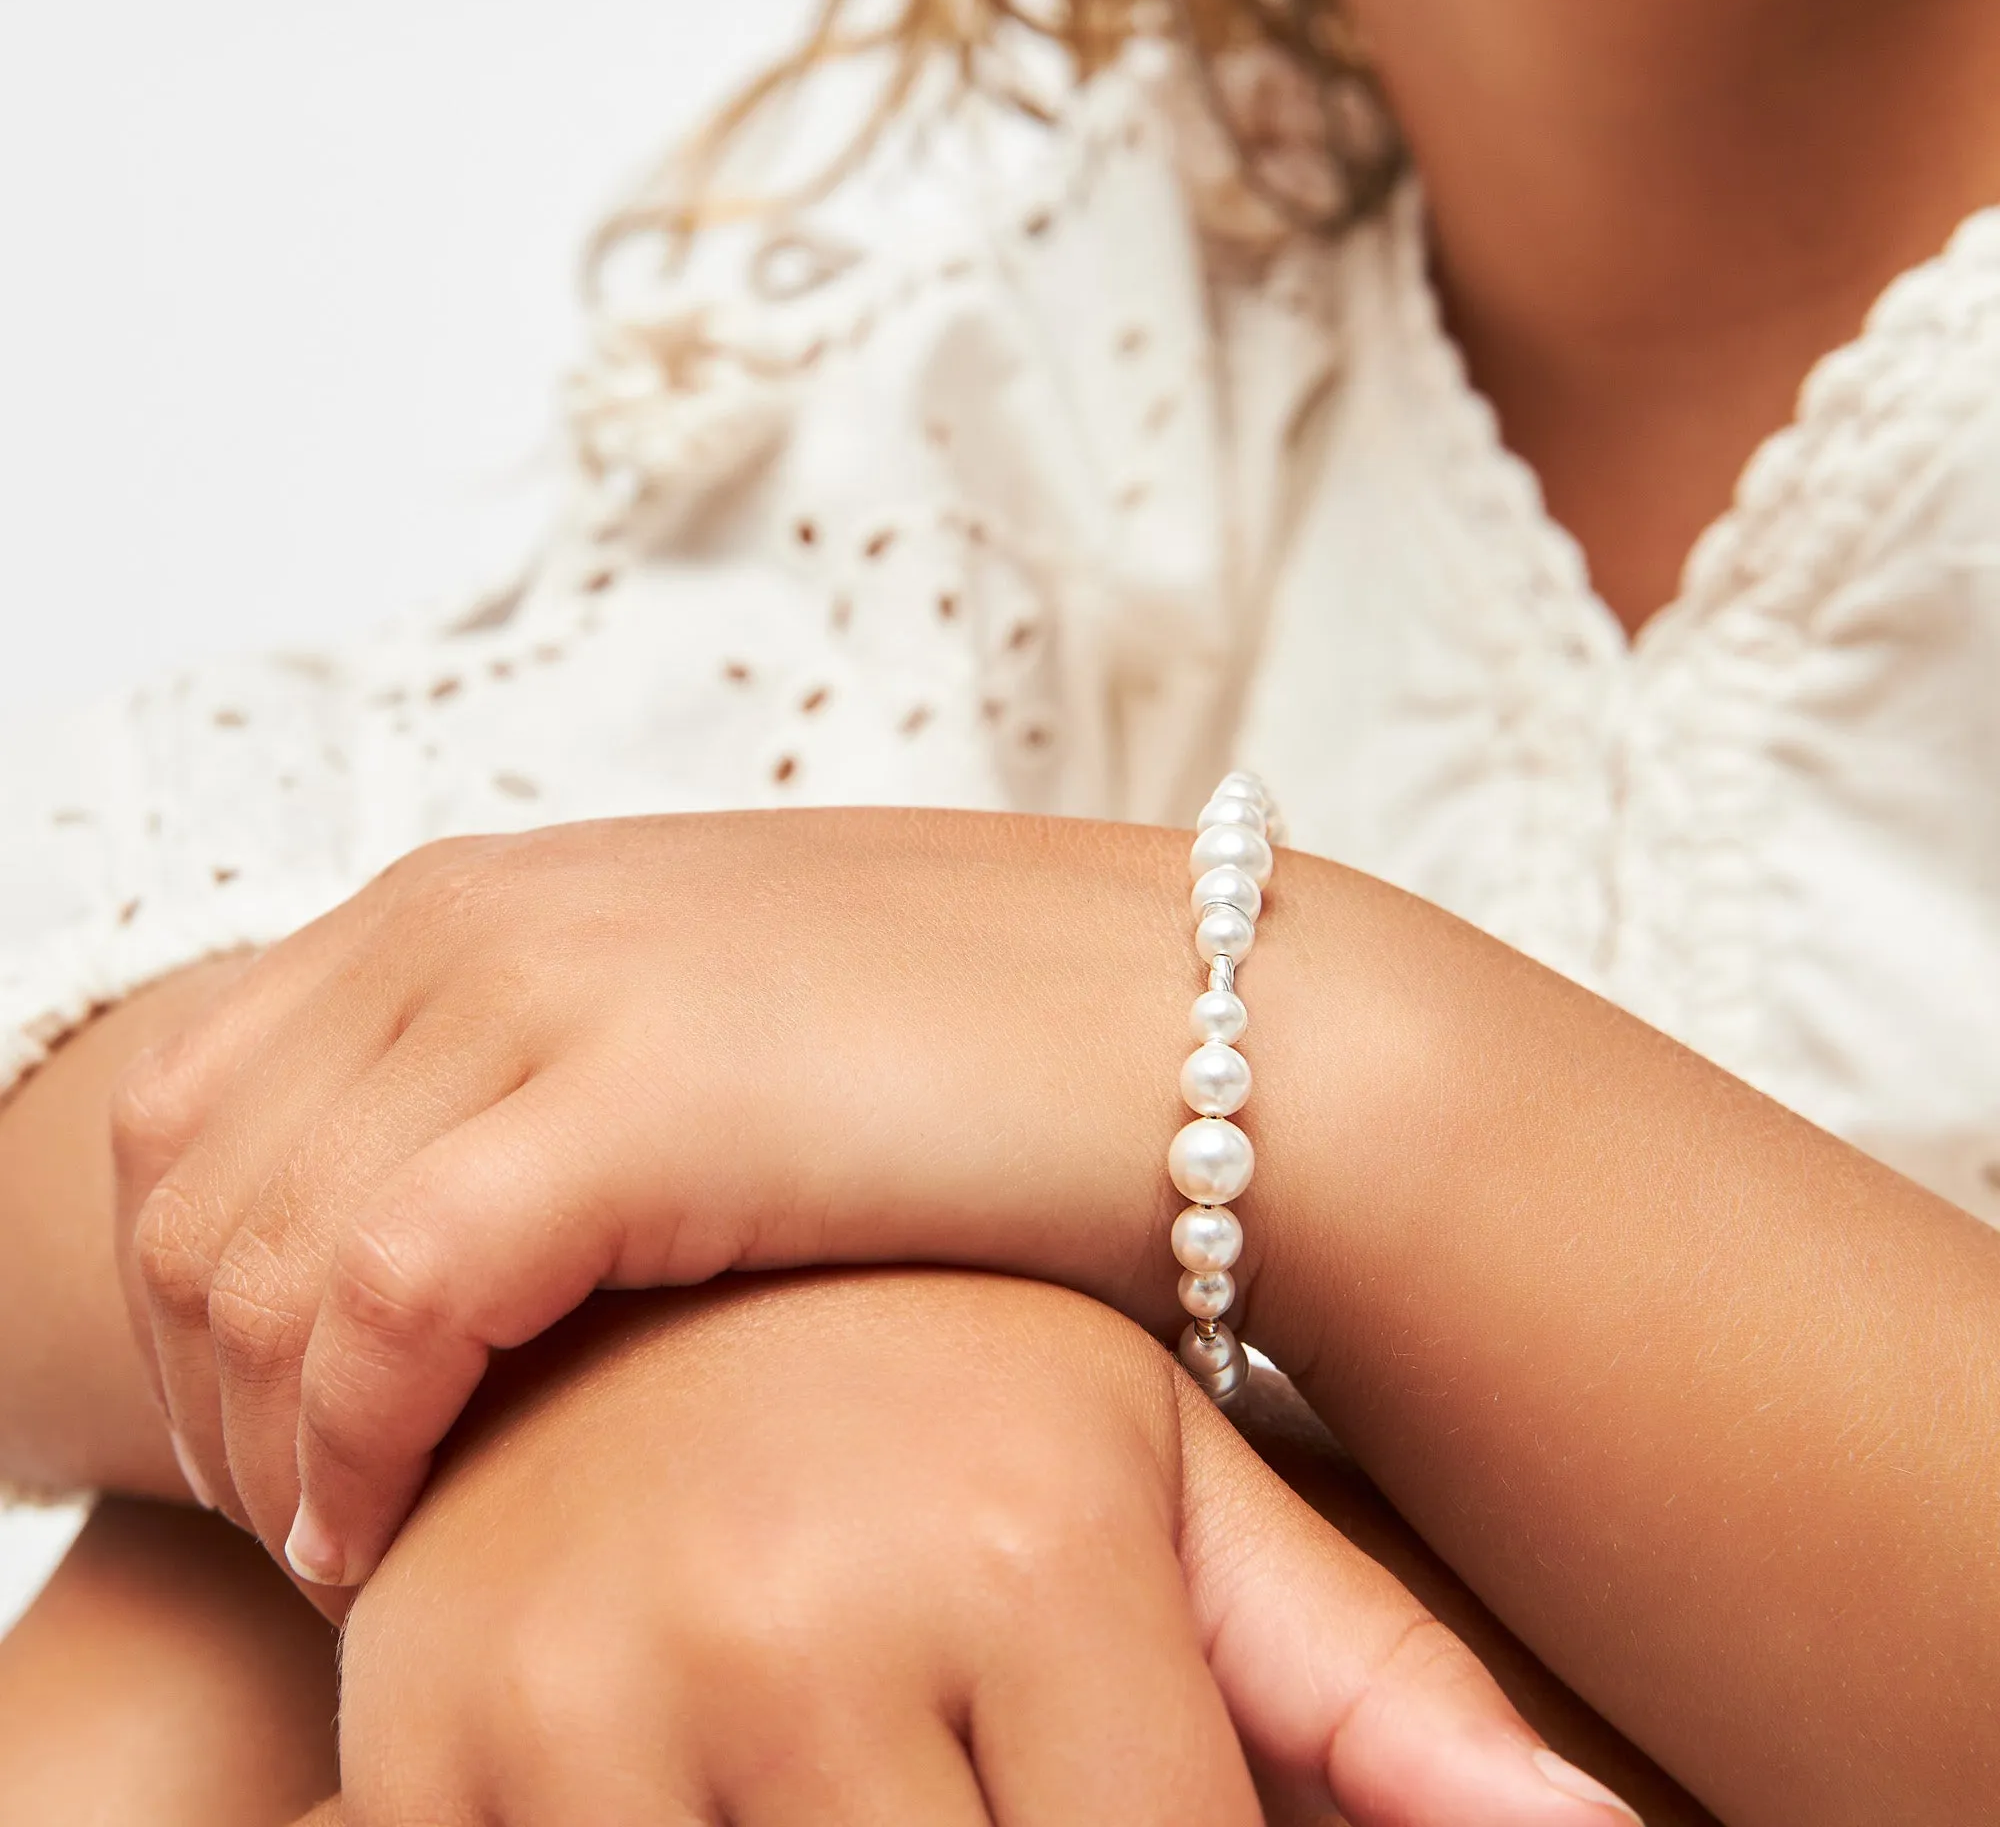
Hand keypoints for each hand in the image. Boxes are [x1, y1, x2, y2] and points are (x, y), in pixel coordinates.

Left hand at [112, 810, 1209, 1582]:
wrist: (1214, 1033)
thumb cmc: (977, 1067)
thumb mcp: (703, 1035)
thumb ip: (544, 1084)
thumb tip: (423, 1228)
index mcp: (485, 892)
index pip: (196, 1099)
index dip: (198, 1290)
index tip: (277, 1429)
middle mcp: (485, 914)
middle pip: (190, 1184)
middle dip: (205, 1378)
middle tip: (303, 1514)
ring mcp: (554, 990)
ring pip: (250, 1253)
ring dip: (263, 1431)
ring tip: (356, 1543)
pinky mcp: (640, 1102)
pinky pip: (376, 1302)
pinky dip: (349, 1444)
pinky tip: (396, 1535)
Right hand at [325, 1270, 1641, 1825]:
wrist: (632, 1259)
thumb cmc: (941, 1376)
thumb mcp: (1159, 1485)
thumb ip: (1369, 1685)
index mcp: (1027, 1548)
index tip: (1155, 1794)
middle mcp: (801, 1617)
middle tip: (997, 1763)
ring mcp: (585, 1692)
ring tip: (919, 1751)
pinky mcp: (420, 1748)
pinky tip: (764, 1771)